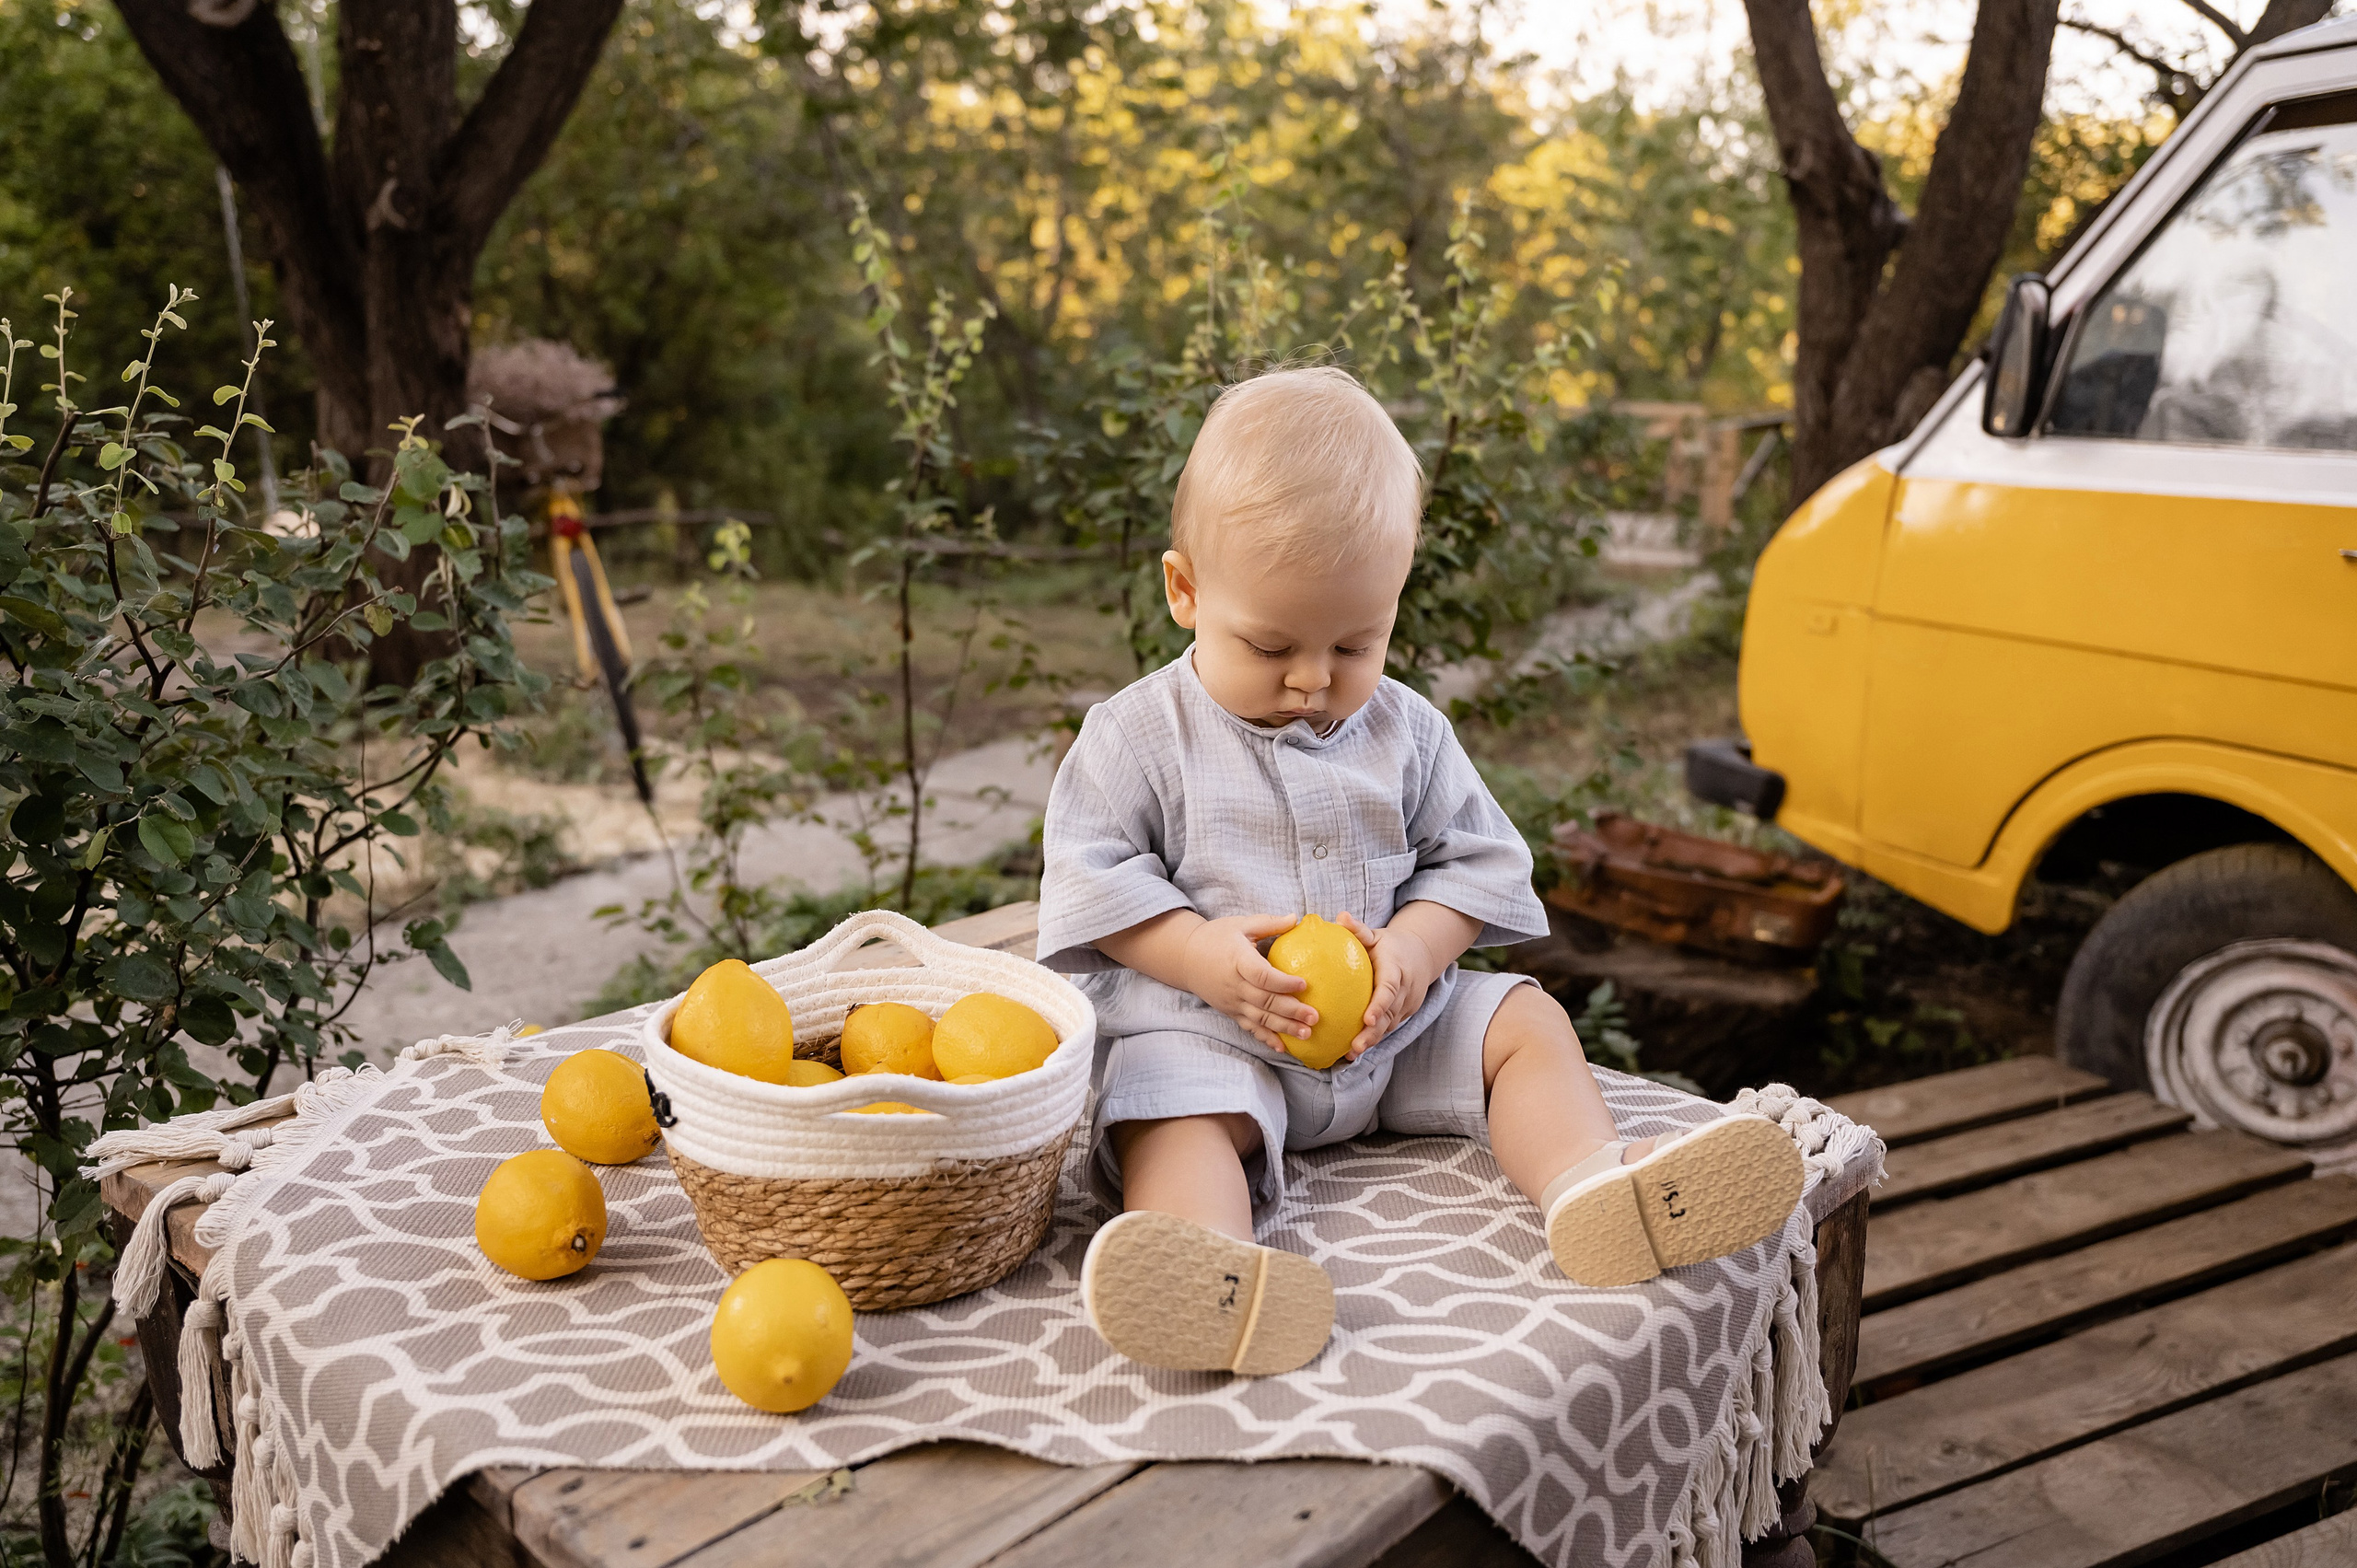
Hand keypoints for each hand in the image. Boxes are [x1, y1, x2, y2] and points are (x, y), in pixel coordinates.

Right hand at [1180, 913, 1318, 1052]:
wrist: (1185, 958)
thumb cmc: (1216, 937)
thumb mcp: (1241, 924)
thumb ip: (1268, 923)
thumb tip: (1296, 918)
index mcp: (1238, 959)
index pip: (1261, 975)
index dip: (1282, 982)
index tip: (1304, 984)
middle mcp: (1234, 984)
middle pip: (1264, 1001)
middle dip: (1291, 1010)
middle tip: (1315, 1016)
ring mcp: (1232, 1001)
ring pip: (1260, 1018)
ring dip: (1284, 1027)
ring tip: (1306, 1033)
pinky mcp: (1231, 1011)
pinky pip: (1249, 1027)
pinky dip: (1265, 1038)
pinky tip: (1282, 1047)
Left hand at [1336, 911, 1443, 1057]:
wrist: (1421, 955)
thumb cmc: (1390, 945)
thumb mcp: (1376, 934)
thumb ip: (1359, 929)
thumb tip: (1340, 917)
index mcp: (1397, 969)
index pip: (1389, 989)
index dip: (1380, 1005)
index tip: (1367, 1018)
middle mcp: (1405, 990)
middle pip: (1389, 1015)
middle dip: (1373, 1032)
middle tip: (1355, 1047)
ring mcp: (1406, 1005)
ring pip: (1389, 1026)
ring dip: (1372, 1041)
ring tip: (1350, 1053)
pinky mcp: (1403, 1014)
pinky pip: (1387, 1028)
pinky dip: (1373, 1039)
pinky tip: (1352, 1050)